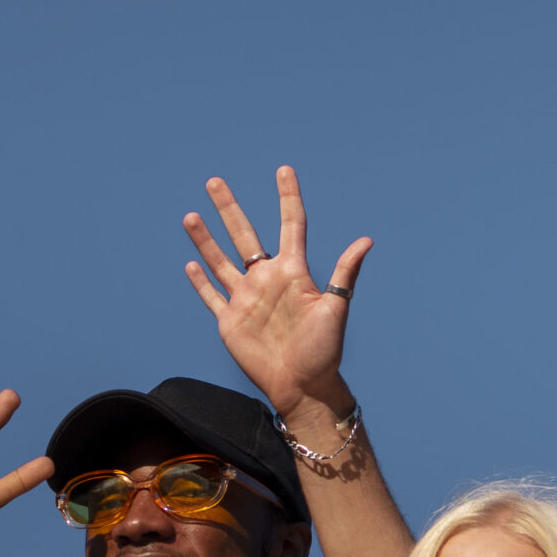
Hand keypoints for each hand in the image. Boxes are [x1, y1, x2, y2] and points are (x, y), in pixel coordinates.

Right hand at [182, 166, 372, 415]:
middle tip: (214, 181)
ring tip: (191, 215)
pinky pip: (212, 295)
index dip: (287, 197)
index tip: (284, 170)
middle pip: (243, 234)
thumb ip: (344, 274)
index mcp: (293, 272)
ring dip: (205, 238)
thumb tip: (366, 240)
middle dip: (229, 208)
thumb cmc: (324, 350)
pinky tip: (190, 262)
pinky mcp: (230, 321)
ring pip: (220, 260)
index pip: (291, 225)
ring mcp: (246, 299)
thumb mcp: (336, 309)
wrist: (303, 387)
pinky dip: (200, 280)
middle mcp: (267, 280)